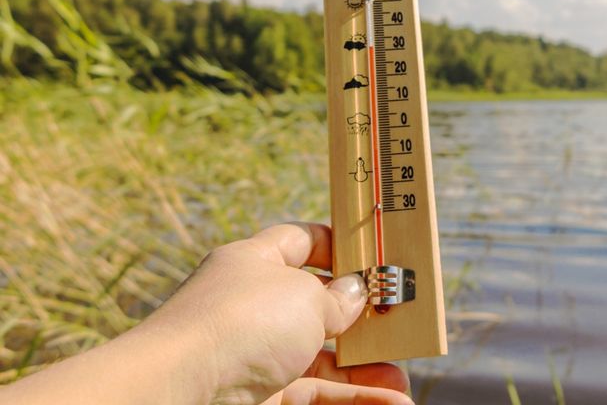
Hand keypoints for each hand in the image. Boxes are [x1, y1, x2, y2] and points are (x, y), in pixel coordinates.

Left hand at [151, 222, 412, 404]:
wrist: (180, 392)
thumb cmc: (243, 323)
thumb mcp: (305, 297)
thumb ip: (339, 297)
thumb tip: (356, 294)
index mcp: (255, 262)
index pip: (302, 242)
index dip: (338, 247)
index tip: (374, 258)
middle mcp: (252, 306)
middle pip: (317, 307)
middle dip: (361, 319)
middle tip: (398, 324)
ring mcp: (253, 354)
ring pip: (321, 358)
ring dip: (365, 369)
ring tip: (403, 379)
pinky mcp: (259, 397)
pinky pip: (315, 392)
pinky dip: (352, 398)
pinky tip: (392, 401)